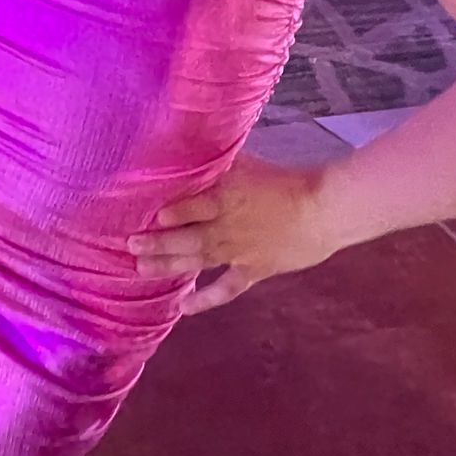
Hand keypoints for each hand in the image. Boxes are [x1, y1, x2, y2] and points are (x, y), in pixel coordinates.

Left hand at [128, 156, 343, 314]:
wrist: (325, 210)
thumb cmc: (287, 181)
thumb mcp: (248, 163)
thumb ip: (221, 161)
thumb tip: (192, 148)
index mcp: (226, 197)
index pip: (190, 206)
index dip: (168, 213)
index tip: (144, 216)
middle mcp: (226, 226)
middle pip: (186, 236)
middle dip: (156, 242)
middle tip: (130, 245)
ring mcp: (239, 252)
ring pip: (198, 260)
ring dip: (169, 265)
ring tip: (141, 269)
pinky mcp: (254, 270)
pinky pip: (226, 288)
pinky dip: (205, 299)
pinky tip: (184, 307)